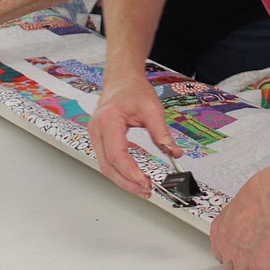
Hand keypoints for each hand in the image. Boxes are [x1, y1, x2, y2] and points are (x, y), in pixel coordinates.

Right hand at [87, 72, 174, 196]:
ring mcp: (96, 135)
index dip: (130, 171)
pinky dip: (119, 172)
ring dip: (123, 180)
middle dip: (126, 182)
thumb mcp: (152, 108)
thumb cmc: (132, 88)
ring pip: (105, 166)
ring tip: (142, 188)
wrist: (121, 78)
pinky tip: (133, 178)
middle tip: (146, 191)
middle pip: (107, 166)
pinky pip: (107, 160)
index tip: (144, 181)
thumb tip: (174, 153)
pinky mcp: (100, 139)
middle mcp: (97, 130)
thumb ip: (161, 133)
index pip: (116, 154)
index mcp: (108, 121)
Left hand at [210, 166, 269, 269]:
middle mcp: (226, 246)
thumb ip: (241, 215)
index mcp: (220, 229)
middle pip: (229, 265)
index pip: (219, 250)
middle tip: (252, 259)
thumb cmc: (260, 194)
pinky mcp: (258, 267)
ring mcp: (241, 259)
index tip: (240, 250)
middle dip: (240, 263)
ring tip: (262, 267)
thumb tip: (250, 215)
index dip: (231, 253)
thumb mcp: (241, 202)